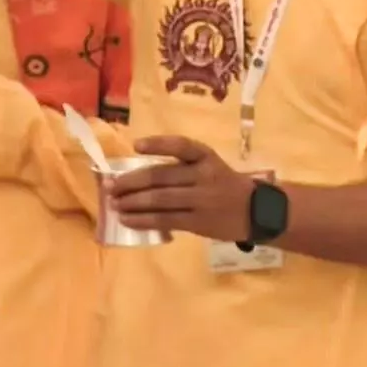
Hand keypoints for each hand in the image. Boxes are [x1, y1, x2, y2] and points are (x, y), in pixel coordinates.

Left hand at [109, 136, 256, 241]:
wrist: (257, 211)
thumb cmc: (224, 184)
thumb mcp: (208, 166)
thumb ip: (180, 168)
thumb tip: (136, 177)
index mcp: (205, 157)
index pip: (181, 145)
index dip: (158, 144)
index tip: (136, 145)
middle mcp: (203, 176)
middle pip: (160, 176)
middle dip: (130, 181)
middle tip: (109, 186)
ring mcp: (201, 200)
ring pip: (159, 200)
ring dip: (132, 202)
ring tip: (114, 204)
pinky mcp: (198, 222)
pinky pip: (165, 220)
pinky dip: (143, 220)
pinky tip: (127, 219)